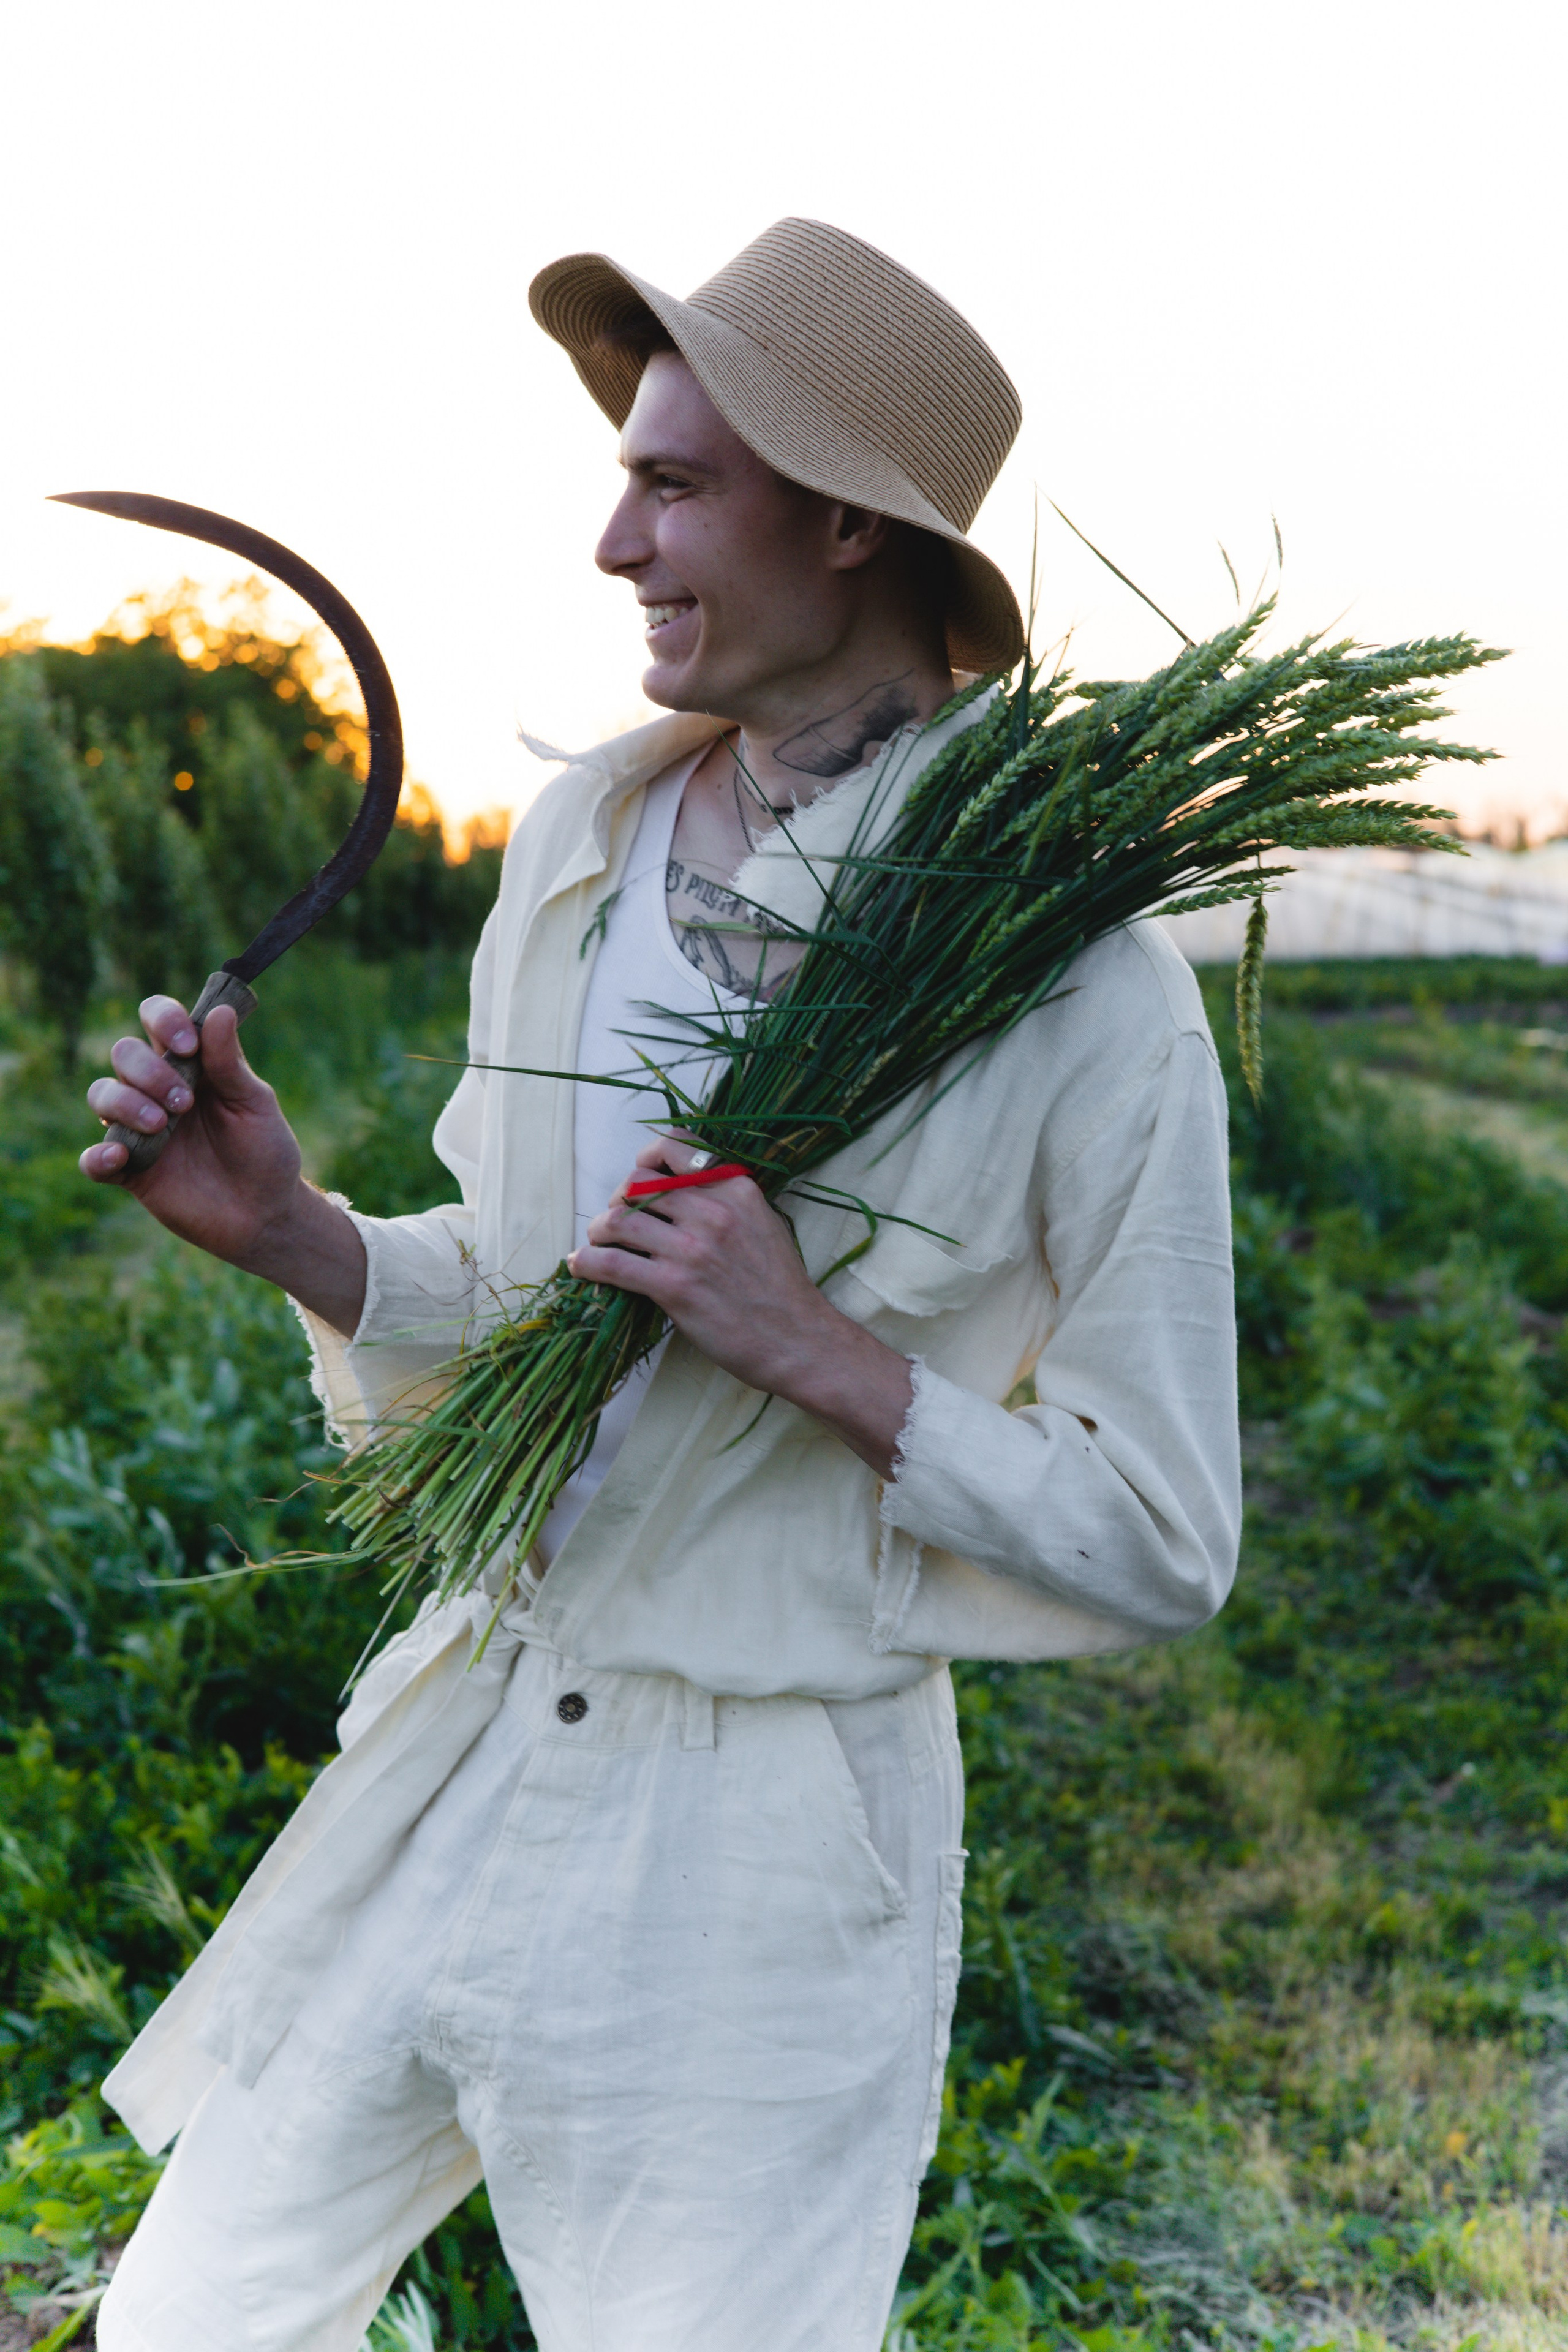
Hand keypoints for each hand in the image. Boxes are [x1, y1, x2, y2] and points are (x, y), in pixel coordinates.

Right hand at [81, 995, 366, 1334]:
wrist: (266, 1212)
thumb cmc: (264, 1150)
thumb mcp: (254, 1104)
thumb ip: (230, 1063)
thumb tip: (220, 1011)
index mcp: (191, 1064)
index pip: (158, 1019)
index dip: (164, 1020)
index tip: (188, 1046)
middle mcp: (157, 1089)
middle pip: (124, 1053)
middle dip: (148, 1070)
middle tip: (185, 1102)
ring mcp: (139, 1129)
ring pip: (101, 1095)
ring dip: (125, 1103)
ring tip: (162, 1125)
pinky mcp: (131, 1171)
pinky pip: (94, 1160)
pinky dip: (97, 1157)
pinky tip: (117, 1157)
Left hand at [568, 1137, 913, 1476]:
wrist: (797, 1340)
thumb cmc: (781, 1287)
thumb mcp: (763, 1222)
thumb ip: (725, 1199)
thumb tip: (679, 1187)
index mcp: (735, 1188)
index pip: (675, 1146)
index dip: (646, 1159)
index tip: (639, 1180)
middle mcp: (712, 1210)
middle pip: (637, 1184)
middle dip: (617, 1199)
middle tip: (618, 1222)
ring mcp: (692, 1248)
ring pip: (618, 1220)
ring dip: (599, 1231)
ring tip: (599, 1244)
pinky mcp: (675, 1287)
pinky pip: (613, 1264)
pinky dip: (588, 1263)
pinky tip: (581, 1267)